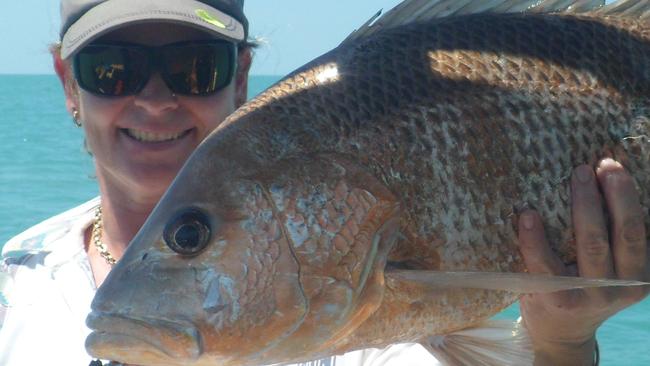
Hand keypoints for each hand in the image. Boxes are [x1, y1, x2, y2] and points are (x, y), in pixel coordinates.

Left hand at [517, 158, 648, 365]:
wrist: (558, 332)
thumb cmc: (582, 285)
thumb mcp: (607, 267)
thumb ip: (608, 236)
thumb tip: (594, 178)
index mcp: (638, 274)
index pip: (639, 231)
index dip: (629, 198)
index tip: (615, 165)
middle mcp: (620, 286)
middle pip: (623, 235)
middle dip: (615, 195)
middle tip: (603, 164)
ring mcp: (589, 295)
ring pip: (591, 245)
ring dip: (585, 206)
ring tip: (577, 176)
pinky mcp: (556, 300)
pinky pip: (545, 265)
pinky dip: (535, 238)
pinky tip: (528, 215)